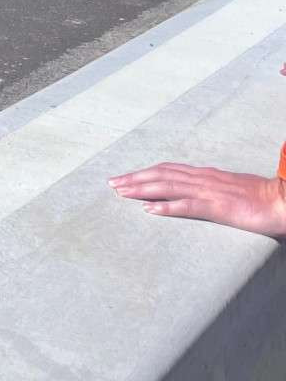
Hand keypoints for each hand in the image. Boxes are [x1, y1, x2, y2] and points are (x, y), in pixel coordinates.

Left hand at [109, 163, 285, 236]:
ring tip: (121, 193)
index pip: (167, 170)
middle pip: (160, 175)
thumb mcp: (229, 188)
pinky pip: (187, 206)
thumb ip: (210, 189)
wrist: (282, 200)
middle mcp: (202, 179)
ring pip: (167, 186)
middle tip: (111, 183)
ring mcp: (209, 192)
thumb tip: (193, 193)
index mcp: (205, 175)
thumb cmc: (260, 196)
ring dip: (141, 189)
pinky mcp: (218, 207)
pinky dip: (166, 207)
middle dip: (134, 178)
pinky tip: (149, 210)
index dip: (144, 173)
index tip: (124, 178)